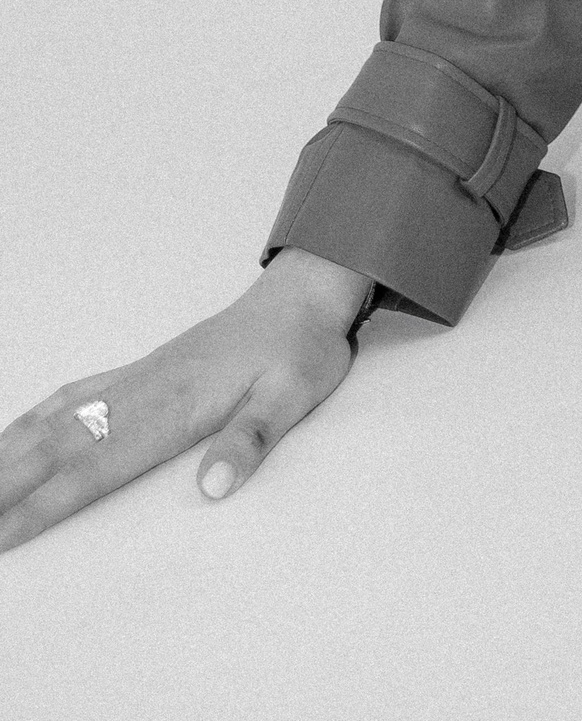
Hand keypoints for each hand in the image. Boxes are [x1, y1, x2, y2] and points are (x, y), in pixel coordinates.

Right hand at [0, 249, 371, 554]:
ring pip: (58, 419)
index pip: (98, 465)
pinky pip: (75, 394)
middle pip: (61, 446)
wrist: (304, 294)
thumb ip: (251, 440)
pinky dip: (36, 418)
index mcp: (177, 404)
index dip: (47, 503)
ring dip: (11, 454)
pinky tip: (15, 436)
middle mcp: (146, 389)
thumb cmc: (301, 348)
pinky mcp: (143, 370)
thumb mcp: (294, 396)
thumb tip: (212, 488)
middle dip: (7, 485)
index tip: (4, 534)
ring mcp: (139, 377)